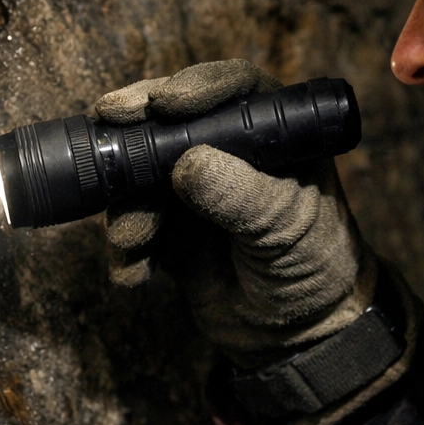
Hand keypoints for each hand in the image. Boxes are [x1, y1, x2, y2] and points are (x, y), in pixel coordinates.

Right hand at [94, 61, 417, 424]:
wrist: (298, 338)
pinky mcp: (169, 230)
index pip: (234, 90)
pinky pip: (133, 225)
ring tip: (133, 239)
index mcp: (274, 134)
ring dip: (127, 203)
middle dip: (137, 126)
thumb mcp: (286, 228)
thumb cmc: (314, 267)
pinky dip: (126, 249)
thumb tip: (187, 164)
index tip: (165, 103)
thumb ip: (242, 196)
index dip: (196, 86)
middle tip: (108, 122)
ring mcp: (194, 190)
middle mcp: (230, 152)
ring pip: (143, 173)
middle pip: (173, 118)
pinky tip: (134, 274)